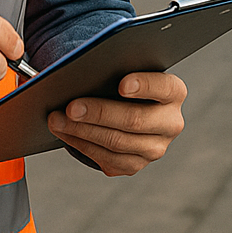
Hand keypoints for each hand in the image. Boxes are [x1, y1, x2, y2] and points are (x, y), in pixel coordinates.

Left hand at [46, 72, 186, 175]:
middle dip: (99, 113)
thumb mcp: (123, 69)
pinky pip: (107, 159)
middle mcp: (170, 122)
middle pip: (135, 120)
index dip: (144, 85)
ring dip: (82, 131)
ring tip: (57, 120)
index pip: (164, 87)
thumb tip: (79, 71)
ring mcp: (155, 148)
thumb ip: (113, 67)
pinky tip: (65, 133)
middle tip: (71, 107)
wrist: (124, 107)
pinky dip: (81, 144)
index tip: (121, 84)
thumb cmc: (120, 81)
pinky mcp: (135, 164)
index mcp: (174, 92)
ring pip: (117, 142)